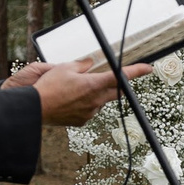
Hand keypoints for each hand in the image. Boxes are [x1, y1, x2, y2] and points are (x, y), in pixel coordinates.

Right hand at [13, 59, 151, 125]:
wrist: (35, 109)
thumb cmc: (49, 87)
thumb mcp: (65, 68)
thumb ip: (82, 65)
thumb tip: (90, 63)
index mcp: (94, 84)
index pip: (121, 76)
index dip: (137, 71)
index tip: (148, 68)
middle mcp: (96, 100)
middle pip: (116, 91)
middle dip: (117, 85)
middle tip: (111, 79)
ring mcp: (90, 112)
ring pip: (101, 101)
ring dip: (96, 94)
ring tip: (75, 90)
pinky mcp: (82, 121)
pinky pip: (90, 110)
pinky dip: (86, 104)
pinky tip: (71, 101)